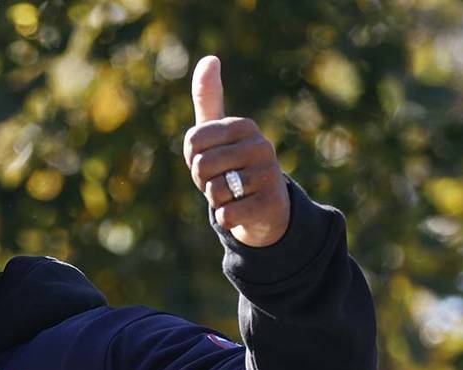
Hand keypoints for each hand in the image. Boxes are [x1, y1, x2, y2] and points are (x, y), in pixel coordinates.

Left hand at [183, 56, 289, 246]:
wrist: (264, 208)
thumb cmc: (232, 166)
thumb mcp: (217, 133)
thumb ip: (208, 98)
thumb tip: (210, 59)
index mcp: (244, 125)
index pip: (192, 142)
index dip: (192, 158)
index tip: (211, 160)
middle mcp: (261, 145)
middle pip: (202, 166)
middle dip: (204, 181)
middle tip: (222, 180)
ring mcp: (270, 174)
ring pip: (214, 192)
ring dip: (217, 200)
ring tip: (234, 194)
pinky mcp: (271, 204)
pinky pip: (227, 214)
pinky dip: (227, 218)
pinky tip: (242, 211)